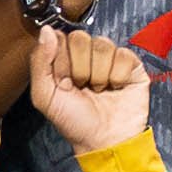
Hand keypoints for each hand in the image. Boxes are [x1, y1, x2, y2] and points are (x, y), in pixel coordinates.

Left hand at [28, 21, 151, 151]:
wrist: (105, 140)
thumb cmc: (74, 121)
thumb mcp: (45, 96)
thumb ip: (40, 62)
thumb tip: (46, 30)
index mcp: (64, 59)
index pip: (59, 37)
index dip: (60, 61)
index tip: (63, 82)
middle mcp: (86, 55)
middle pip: (80, 37)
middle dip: (78, 68)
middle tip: (81, 87)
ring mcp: (109, 58)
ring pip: (102, 44)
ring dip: (98, 74)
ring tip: (99, 90)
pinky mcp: (131, 64)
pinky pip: (124, 54)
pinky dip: (118, 76)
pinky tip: (116, 88)